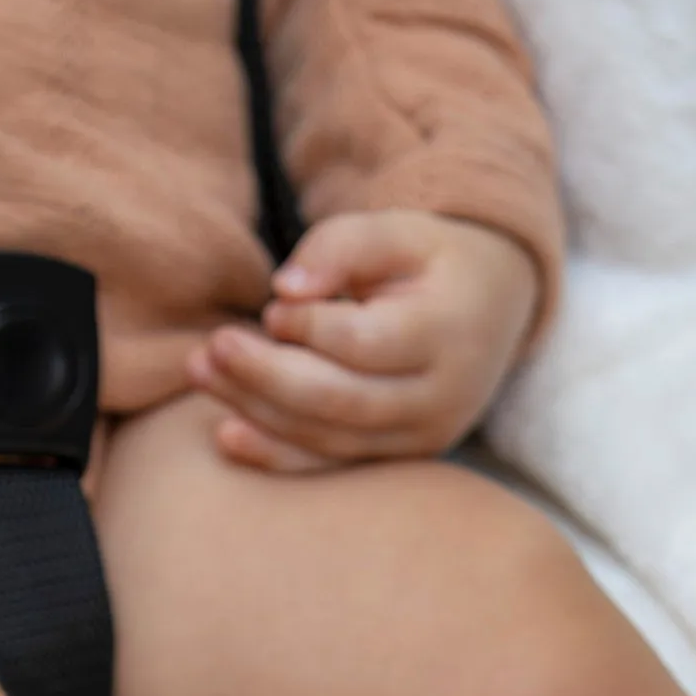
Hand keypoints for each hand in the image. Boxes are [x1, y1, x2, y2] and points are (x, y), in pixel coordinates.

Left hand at [188, 210, 539, 472]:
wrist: (493, 311)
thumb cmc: (433, 263)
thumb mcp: (398, 230)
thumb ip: (341, 245)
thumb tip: (284, 292)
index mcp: (445, 334)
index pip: (362, 343)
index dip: (307, 327)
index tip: (271, 305)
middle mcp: (439, 398)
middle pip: (340, 401)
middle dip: (266, 376)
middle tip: (211, 347)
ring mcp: (422, 437)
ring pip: (328, 437)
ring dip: (257, 410)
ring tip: (202, 373)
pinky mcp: (399, 458)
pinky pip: (331, 465)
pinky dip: (276, 455)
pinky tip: (227, 436)